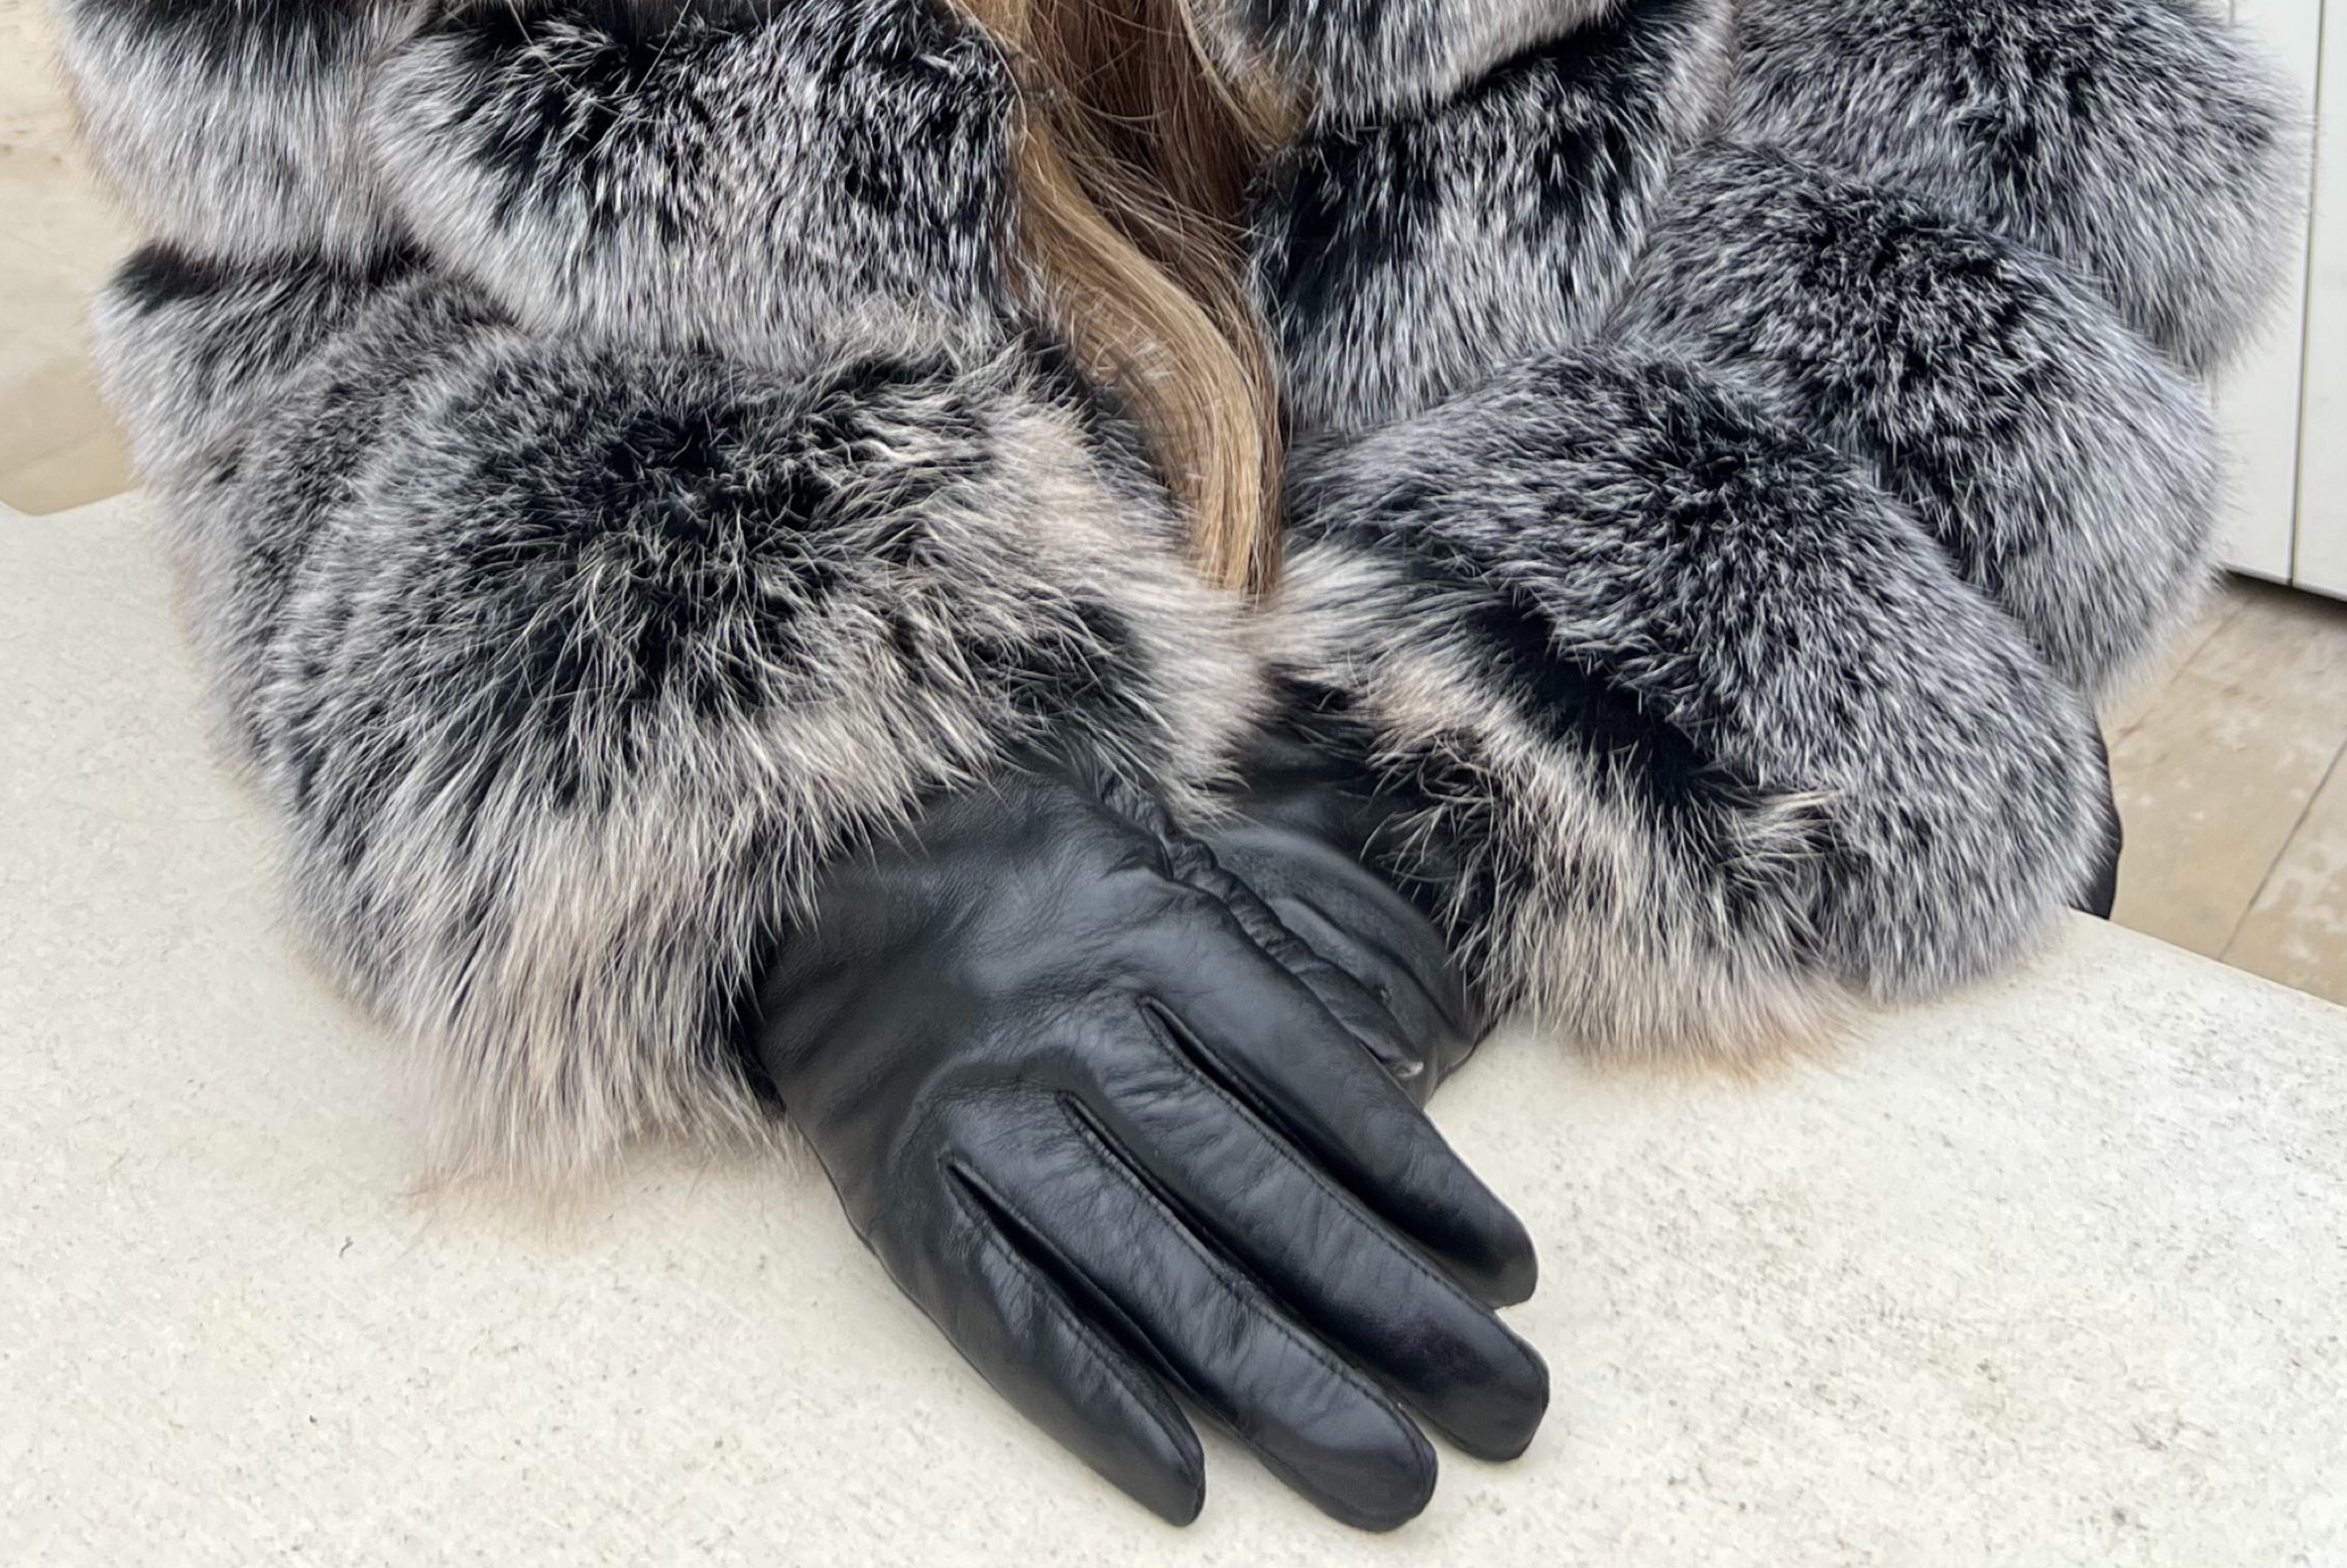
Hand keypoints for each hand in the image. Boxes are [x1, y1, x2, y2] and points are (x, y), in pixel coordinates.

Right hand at [746, 764, 1548, 1529]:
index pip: (1320, 1084)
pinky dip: (1101, 1403)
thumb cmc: (1039, 883)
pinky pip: (1017, 1320)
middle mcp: (1079, 1032)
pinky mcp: (914, 1203)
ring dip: (1285, 1388)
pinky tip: (1189, 1481)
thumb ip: (1270, 959)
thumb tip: (1406, 1070)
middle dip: (1396, 1313)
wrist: (834, 878)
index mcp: (1158, 940)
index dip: (1423, 1186)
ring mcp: (991, 1122)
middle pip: (1262, 1197)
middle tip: (1506, 1407)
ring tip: (1394, 1473)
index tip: (1512, 1277)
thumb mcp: (1159, 865)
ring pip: (1159, 1277)